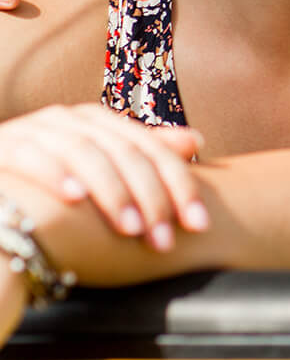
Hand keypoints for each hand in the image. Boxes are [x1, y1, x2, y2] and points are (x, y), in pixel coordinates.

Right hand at [0, 106, 206, 251]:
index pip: (152, 150)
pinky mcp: (3, 146)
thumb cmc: (46, 185)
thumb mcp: (97, 172)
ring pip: (86, 154)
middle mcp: (69, 119)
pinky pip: (33, 156)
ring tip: (131, 229)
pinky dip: (56, 174)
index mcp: (99, 122)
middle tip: (165, 239)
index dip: (180, 186)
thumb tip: (196, 140)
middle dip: (151, 198)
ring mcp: (34, 129)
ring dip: (111, 192)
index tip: (199, 225)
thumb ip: (141, 156)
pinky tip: (76, 198)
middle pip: (125, 153)